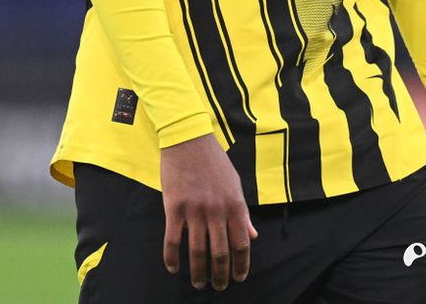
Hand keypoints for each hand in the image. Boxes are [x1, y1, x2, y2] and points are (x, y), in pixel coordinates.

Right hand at [160, 133, 257, 291]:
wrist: (188, 139)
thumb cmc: (214, 160)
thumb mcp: (234, 183)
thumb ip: (243, 212)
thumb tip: (253, 236)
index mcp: (234, 203)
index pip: (241, 243)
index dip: (241, 264)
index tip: (239, 278)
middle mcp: (216, 210)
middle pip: (220, 252)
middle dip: (220, 274)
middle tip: (217, 286)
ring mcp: (194, 210)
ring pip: (197, 251)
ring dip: (198, 272)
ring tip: (198, 283)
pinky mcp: (174, 207)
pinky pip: (172, 240)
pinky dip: (172, 258)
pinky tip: (173, 268)